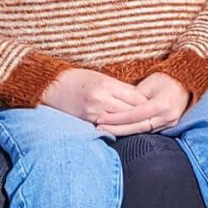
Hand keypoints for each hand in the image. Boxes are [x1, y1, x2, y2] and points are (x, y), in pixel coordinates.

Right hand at [39, 67, 159, 130]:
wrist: (52, 86)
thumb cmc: (78, 79)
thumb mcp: (100, 77)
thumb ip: (119, 88)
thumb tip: (139, 98)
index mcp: (106, 85)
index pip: (135, 96)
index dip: (147, 102)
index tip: (154, 104)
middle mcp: (101, 100)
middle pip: (131, 111)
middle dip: (142, 115)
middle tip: (154, 117)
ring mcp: (93, 113)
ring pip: (121, 122)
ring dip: (131, 124)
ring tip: (142, 125)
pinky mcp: (86, 122)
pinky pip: (107, 128)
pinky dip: (116, 129)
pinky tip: (124, 130)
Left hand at [102, 71, 189, 134]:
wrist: (186, 83)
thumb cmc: (165, 79)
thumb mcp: (148, 84)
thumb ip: (133, 97)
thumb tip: (116, 107)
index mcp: (161, 104)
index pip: (134, 115)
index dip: (116, 118)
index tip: (100, 119)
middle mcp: (167, 116)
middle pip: (137, 127)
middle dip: (117, 129)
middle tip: (100, 129)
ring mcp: (170, 123)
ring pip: (143, 132)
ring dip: (124, 133)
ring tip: (107, 131)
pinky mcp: (170, 126)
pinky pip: (149, 132)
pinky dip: (135, 132)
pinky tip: (122, 131)